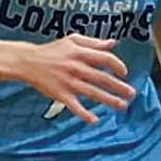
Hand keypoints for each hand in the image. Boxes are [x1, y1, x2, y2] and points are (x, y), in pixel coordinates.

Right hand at [17, 35, 135, 123]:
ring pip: (92, 93)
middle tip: (132, 94)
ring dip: (109, 100)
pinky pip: (74, 106)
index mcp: (80, 53)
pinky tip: (95, 120)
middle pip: (102, 78)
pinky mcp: (60, 94)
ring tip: (122, 106)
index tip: (124, 73)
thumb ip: (93, 42)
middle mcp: (76, 68)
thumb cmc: (51, 50)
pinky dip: (84, 114)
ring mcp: (68, 82)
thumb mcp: (72, 40)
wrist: (28, 62)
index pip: (105, 59)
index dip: (117, 66)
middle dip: (119, 87)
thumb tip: (112, 43)